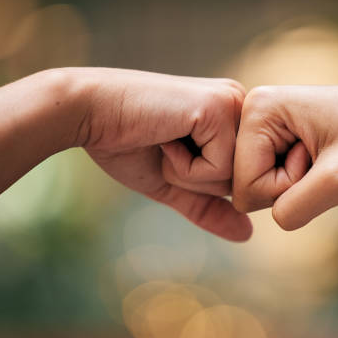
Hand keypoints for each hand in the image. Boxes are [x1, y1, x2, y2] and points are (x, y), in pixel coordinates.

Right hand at [78, 68, 251, 240]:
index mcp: (233, 117)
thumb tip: (248, 234)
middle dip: (199, 181)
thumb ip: (209, 207)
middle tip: (166, 147)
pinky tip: (165, 138)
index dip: (204, 183)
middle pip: (244, 180)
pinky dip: (186, 167)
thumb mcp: (174, 183)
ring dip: (191, 175)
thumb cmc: (126, 144)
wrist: (89, 114)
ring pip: (236, 177)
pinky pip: (220, 168)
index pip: (244, 179)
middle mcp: (241, 104)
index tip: (171, 151)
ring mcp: (232, 103)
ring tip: (165, 141)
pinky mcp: (218, 107)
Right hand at [232, 85, 337, 230]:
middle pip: (247, 185)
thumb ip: (292, 208)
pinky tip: (325, 157)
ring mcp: (268, 121)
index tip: (322, 159)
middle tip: (326, 159)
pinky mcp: (281, 133)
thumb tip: (270, 218)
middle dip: (289, 186)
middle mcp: (255, 109)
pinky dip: (301, 179)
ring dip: (298, 184)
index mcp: (259, 107)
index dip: (286, 188)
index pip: (244, 186)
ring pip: (261, 185)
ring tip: (328, 156)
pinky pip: (274, 177)